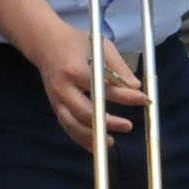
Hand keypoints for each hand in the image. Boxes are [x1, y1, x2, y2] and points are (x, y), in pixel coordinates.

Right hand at [35, 29, 145, 146]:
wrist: (44, 43)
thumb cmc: (76, 42)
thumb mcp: (100, 46)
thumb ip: (118, 66)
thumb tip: (136, 86)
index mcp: (74, 69)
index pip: (102, 87)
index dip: (125, 95)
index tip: (144, 99)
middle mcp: (62, 87)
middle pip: (85, 111)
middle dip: (108, 121)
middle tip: (128, 126)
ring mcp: (56, 99)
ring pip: (73, 124)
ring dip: (92, 135)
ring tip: (112, 141)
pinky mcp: (55, 106)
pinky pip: (67, 126)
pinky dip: (80, 138)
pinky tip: (96, 146)